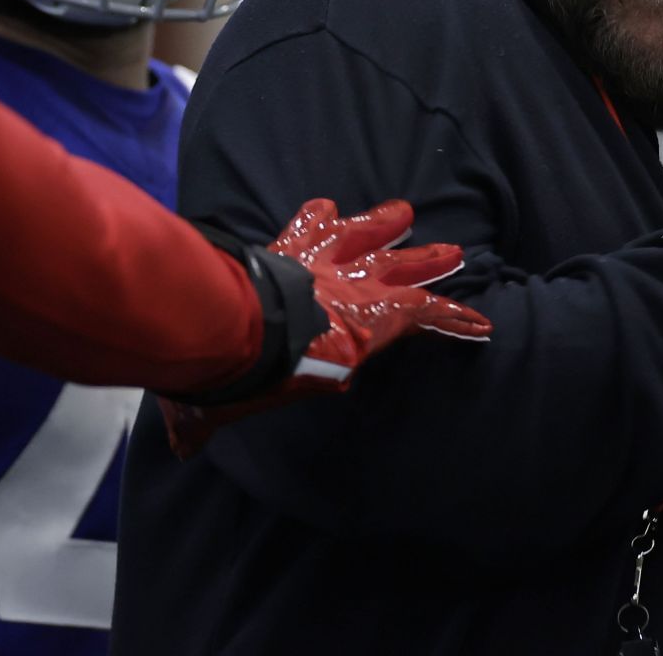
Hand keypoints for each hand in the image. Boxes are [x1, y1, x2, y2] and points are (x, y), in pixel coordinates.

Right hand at [160, 198, 490, 457]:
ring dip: (423, 263)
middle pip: (352, 245)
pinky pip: (427, 314)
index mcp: (269, 285)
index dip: (307, 235)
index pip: (293, 252)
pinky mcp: (379, 312)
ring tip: (452, 253)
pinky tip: (483, 326)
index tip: (320, 216)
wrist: (241, 328)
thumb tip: (180, 445)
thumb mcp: (199, 394)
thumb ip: (195, 417)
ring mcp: (349, 287)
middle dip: (377, 233)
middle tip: (401, 218)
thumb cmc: (212, 352)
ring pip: (395, 267)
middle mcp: (311, 277)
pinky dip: (454, 320)